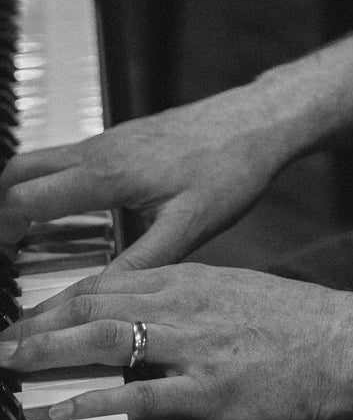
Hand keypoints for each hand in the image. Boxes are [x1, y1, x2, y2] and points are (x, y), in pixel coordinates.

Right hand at [0, 84, 292, 268]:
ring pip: (43, 160)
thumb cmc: (230, 170)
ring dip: (23, 194)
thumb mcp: (188, 227)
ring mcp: (111, 138)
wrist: (260, 119)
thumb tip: (92, 300)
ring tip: (24, 240)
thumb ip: (137, 264)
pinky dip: (51, 183)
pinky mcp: (126, 136)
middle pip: (18, 172)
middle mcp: (100, 149)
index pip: (23, 200)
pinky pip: (69, 157)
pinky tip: (70, 213)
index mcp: (106, 174)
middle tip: (2, 251)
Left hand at [0, 261, 352, 419]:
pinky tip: (54, 411)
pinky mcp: (206, 391)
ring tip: (8, 365)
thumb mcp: (237, 293)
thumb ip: (190, 301)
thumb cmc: (298, 323)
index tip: (23, 315)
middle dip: (37, 324)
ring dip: (48, 353)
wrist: (348, 342)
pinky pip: (135, 396)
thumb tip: (149, 314)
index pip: (107, 281)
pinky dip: (87, 403)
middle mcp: (185, 303)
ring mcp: (193, 346)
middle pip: (94, 305)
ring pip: (105, 339)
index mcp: (192, 278)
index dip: (58, 300)